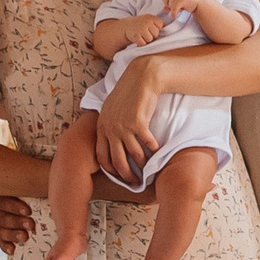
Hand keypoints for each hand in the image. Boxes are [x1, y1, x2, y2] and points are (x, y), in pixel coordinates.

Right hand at [0, 194, 35, 249]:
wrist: (38, 214)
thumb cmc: (37, 198)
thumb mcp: (34, 193)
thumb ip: (35, 194)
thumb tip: (48, 194)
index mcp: (3, 197)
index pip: (4, 201)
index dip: (14, 206)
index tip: (28, 211)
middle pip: (3, 217)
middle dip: (17, 222)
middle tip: (30, 225)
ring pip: (1, 231)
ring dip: (13, 234)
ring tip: (24, 237)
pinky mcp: (3, 238)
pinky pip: (1, 243)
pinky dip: (6, 247)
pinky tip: (13, 250)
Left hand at [94, 59, 163, 182]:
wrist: (142, 77)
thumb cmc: (128, 92)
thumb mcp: (112, 107)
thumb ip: (109, 124)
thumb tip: (112, 139)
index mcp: (102, 126)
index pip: (101, 156)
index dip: (110, 170)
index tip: (119, 176)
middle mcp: (111, 129)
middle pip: (117, 161)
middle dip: (127, 175)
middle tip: (135, 182)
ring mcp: (124, 127)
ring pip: (134, 155)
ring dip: (143, 165)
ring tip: (148, 169)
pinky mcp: (138, 123)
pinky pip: (147, 144)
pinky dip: (153, 150)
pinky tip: (158, 151)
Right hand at [126, 13, 167, 46]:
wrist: (126, 26)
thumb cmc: (141, 24)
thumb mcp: (149, 20)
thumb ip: (158, 23)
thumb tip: (168, 26)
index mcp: (150, 17)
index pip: (160, 26)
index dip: (156, 28)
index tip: (150, 27)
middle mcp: (146, 22)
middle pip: (156, 34)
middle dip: (151, 35)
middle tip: (145, 32)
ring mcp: (140, 29)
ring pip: (150, 39)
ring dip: (146, 40)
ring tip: (141, 35)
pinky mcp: (135, 36)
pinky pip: (143, 44)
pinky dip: (141, 43)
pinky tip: (138, 39)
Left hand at [161, 0, 203, 15]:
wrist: (200, 2)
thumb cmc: (189, 1)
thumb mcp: (178, 1)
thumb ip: (170, 4)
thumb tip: (164, 10)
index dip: (167, 1)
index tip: (172, 4)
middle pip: (166, 1)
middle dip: (170, 6)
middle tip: (178, 7)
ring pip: (170, 6)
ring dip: (174, 10)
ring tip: (181, 8)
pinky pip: (174, 9)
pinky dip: (174, 14)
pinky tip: (176, 15)